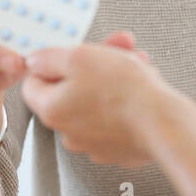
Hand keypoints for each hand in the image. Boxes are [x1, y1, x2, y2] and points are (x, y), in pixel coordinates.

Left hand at [21, 37, 188, 165]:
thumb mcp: (80, 56)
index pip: (33, 83)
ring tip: (136, 62)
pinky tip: (141, 85)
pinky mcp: (116, 148)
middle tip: (114, 47)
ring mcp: (92, 142)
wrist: (162, 122)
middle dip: (93, 64)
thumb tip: (34, 60)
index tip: (73, 51)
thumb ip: (49, 57)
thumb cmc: (124, 89)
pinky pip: (113, 116)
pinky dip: (124, 99)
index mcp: (52, 109)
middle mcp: (67, 131)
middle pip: (70, 89)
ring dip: (113, 77)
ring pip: (95, 100)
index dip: (53, 62)